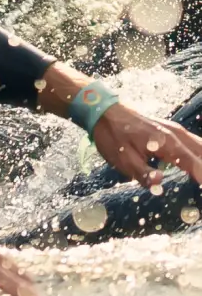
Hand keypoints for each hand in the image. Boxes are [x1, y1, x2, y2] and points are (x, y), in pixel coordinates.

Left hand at [38, 63, 201, 186]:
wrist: (104, 111)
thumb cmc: (113, 136)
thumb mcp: (123, 159)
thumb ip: (142, 173)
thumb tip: (160, 183)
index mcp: (164, 142)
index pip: (190, 161)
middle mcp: (174, 134)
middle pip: (200, 151)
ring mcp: (173, 129)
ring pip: (199, 144)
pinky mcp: (171, 129)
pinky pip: (194, 141)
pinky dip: (201, 152)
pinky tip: (200, 159)